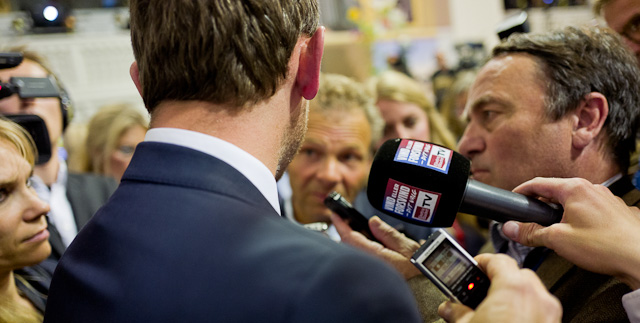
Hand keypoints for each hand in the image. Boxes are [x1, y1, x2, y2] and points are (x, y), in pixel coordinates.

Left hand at [331, 214, 420, 278]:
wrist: (423, 288)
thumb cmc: (418, 270)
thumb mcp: (406, 247)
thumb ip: (387, 233)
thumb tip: (372, 222)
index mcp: (376, 257)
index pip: (350, 238)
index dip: (341, 225)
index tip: (335, 215)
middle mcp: (368, 266)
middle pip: (347, 246)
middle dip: (344, 233)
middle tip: (345, 219)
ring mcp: (367, 271)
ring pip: (351, 253)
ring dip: (350, 241)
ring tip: (354, 230)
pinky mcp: (370, 275)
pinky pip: (358, 259)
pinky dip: (356, 249)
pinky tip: (364, 244)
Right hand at [438, 254, 560, 322]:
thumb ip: (457, 312)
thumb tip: (450, 308)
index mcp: (513, 288)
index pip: (498, 260)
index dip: (482, 262)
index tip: (472, 268)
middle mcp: (537, 297)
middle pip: (518, 274)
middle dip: (498, 279)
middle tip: (479, 290)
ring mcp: (549, 314)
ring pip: (532, 292)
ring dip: (513, 296)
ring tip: (493, 309)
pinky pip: (539, 310)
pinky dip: (525, 311)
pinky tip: (509, 322)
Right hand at [502, 177, 639, 289]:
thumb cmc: (606, 246)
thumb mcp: (558, 240)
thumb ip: (531, 232)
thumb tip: (512, 228)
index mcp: (574, 189)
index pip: (538, 183)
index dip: (522, 191)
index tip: (514, 198)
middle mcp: (592, 189)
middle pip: (556, 192)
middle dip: (541, 205)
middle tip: (530, 219)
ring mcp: (606, 200)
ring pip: (575, 202)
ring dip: (561, 213)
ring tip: (556, 231)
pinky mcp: (616, 212)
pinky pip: (590, 211)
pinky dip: (579, 219)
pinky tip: (579, 236)